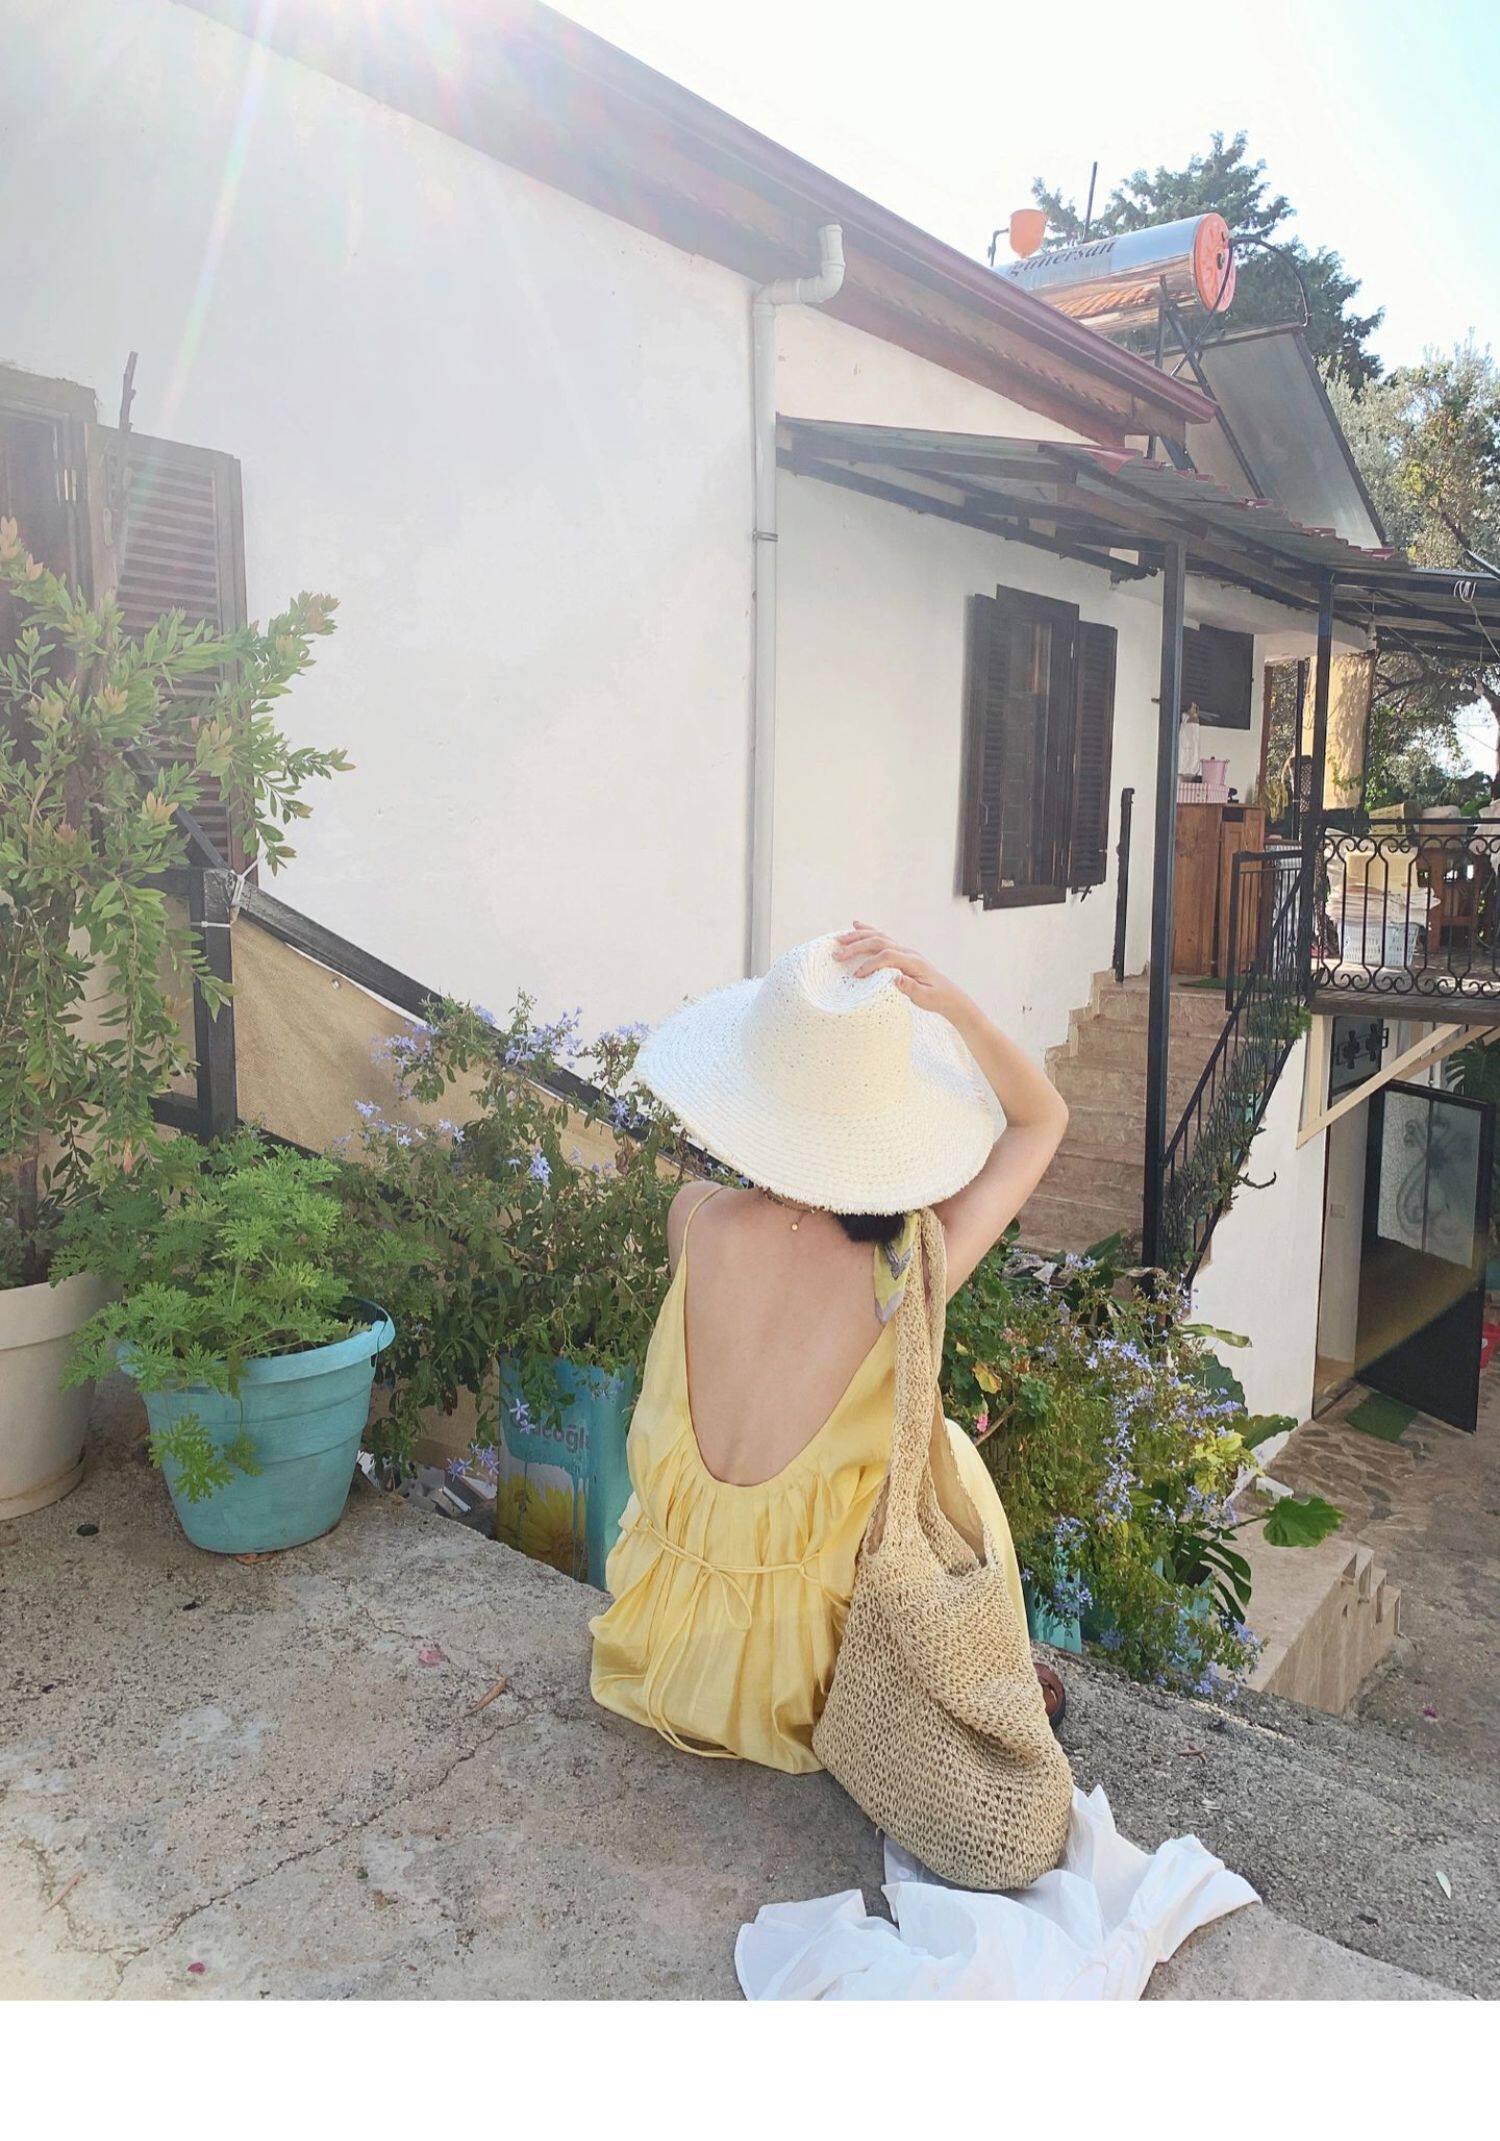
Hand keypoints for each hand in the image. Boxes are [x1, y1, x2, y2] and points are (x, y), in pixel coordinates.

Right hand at [832, 924, 972, 1025]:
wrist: (947, 995)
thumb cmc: (936, 997)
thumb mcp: (925, 997)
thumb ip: (911, 988)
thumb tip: (896, 979)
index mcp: (913, 962)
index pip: (887, 957)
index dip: (870, 964)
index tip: (857, 975)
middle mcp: (907, 952)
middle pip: (879, 942)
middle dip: (857, 946)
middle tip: (838, 954)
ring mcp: (903, 950)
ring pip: (878, 936)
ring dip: (858, 936)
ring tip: (840, 939)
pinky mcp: (899, 953)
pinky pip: (882, 938)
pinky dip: (867, 931)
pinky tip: (855, 926)